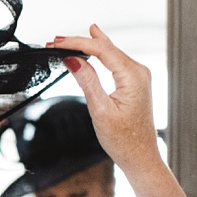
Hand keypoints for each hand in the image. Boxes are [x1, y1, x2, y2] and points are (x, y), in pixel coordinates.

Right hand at [48, 26, 160, 179]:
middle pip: (106, 47)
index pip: (101, 49)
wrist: (140, 157)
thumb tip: (73, 60)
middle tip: (56, 41)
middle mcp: (139, 72)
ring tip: (67, 41)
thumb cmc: (124, 141)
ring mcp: (138, 76)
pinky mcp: (135, 82)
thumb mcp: (100, 111)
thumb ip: (87, 81)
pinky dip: (100, 52)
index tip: (58, 43)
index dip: (77, 43)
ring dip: (88, 46)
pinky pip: (115, 60)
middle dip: (79, 42)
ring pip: (110, 52)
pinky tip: (95, 39)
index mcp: (133, 76)